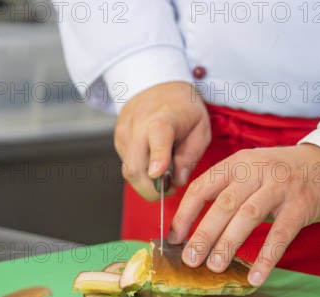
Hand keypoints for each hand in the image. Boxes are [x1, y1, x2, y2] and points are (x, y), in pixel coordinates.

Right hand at [114, 82, 210, 200]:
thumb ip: (191, 155)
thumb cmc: (183, 108)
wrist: (156, 84)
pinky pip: (128, 165)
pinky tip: (152, 161)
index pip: (157, 136)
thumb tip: (179, 179)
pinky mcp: (119, 141)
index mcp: (164, 118)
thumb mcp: (200, 128)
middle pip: (135, 167)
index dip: (158, 158)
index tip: (158, 174)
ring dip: (146, 183)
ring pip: (129, 171)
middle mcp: (138, 125)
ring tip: (163, 172)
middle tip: (169, 187)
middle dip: (151, 189)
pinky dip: (141, 172)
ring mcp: (124, 133)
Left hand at [169, 144, 319, 285]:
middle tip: (190, 260)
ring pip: (248, 217)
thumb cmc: (282, 175)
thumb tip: (195, 229)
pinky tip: (255, 276)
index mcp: (238, 163)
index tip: (175, 238)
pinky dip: (266, 257)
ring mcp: (280, 187)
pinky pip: (280, 234)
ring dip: (228, 244)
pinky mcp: (301, 205)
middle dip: (203, 234)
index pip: (202, 187)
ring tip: (214, 267)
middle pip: (223, 204)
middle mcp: (256, 171)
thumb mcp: (251, 171)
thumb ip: (227, 191)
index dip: (185, 214)